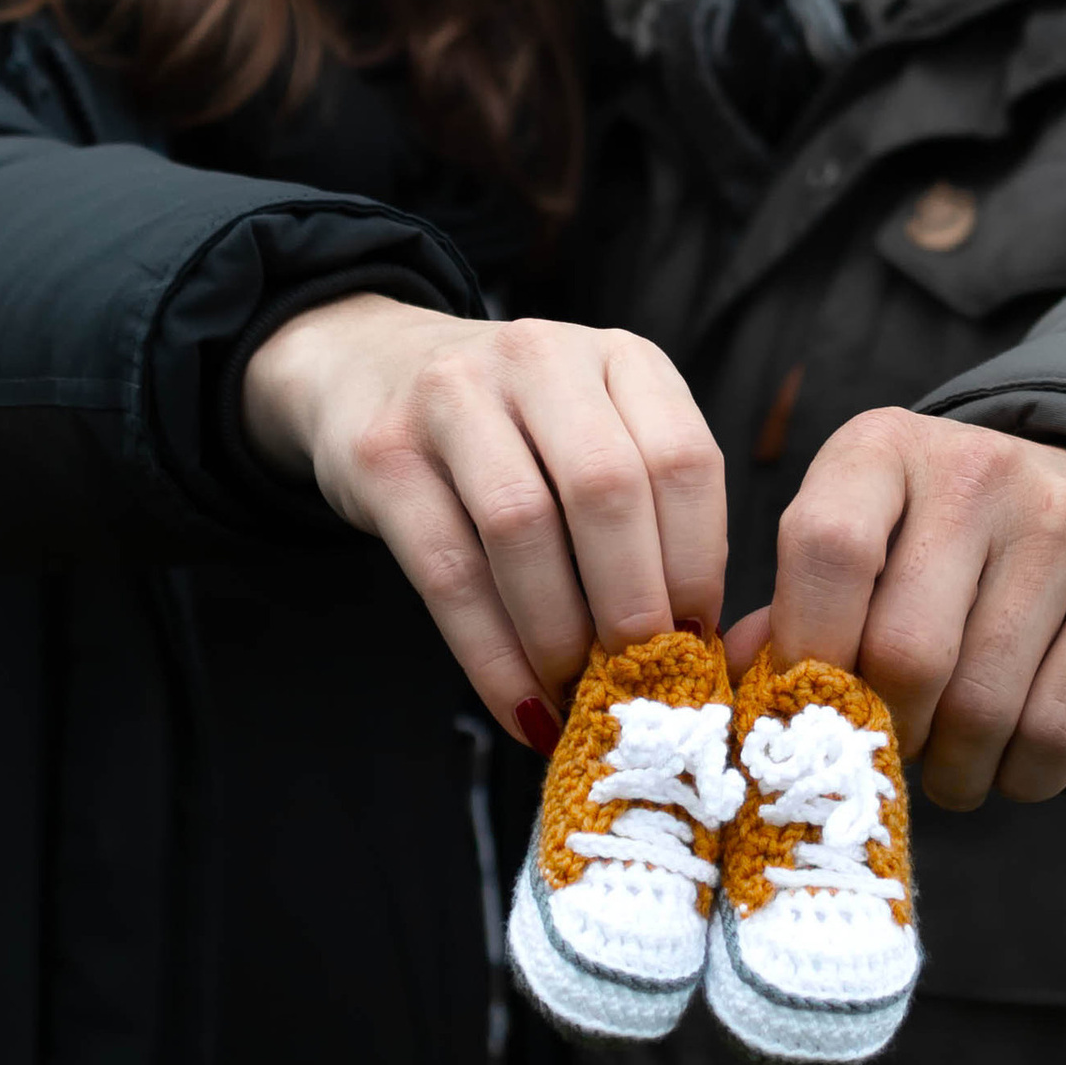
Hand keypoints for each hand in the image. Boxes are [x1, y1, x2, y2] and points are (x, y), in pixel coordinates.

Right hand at [243, 297, 726, 751]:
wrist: (368, 370)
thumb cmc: (513, 428)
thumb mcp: (596, 432)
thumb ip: (650, 507)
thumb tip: (696, 643)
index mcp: (621, 357)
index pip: (682, 459)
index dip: (697, 563)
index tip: (697, 641)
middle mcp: (540, 358)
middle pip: (605, 488)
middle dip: (630, 604)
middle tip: (640, 682)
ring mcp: (453, 397)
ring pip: (521, 525)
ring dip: (558, 634)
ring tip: (577, 698)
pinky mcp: (384, 454)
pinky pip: (448, 570)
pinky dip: (492, 657)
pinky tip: (520, 707)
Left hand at [724, 410, 1065, 809]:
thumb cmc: (944, 550)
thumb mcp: (865, 545)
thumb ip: (796, 612)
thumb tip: (732, 687)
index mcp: (883, 448)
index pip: (826, 547)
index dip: (808, 653)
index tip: (807, 711)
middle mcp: (979, 466)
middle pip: (908, 650)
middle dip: (887, 732)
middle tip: (886, 754)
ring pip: (984, 706)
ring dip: (953, 771)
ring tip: (946, 765)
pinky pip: (1060, 729)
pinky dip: (1023, 778)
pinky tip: (1009, 763)